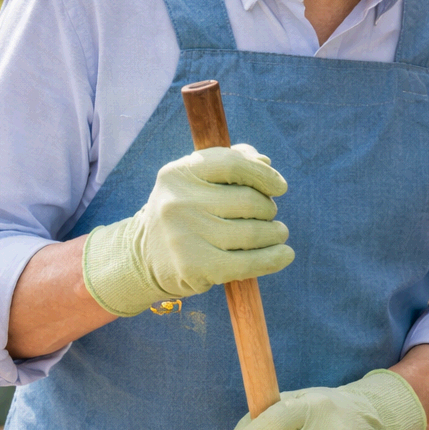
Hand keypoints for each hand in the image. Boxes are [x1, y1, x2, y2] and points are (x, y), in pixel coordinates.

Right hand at [81, 144, 293, 315]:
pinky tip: (284, 255)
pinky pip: (248, 263)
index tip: (280, 187)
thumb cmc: (186, 212)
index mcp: (179, 173)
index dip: (264, 174)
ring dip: (275, 233)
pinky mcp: (194, 267)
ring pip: (254, 232)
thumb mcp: (197, 181)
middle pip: (249, 200)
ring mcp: (184, 236)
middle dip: (268, 209)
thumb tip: (265, 162)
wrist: (144, 258)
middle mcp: (177, 202)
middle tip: (268, 216)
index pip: (233, 164)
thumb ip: (231, 162)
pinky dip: (273, 258)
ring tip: (277, 233)